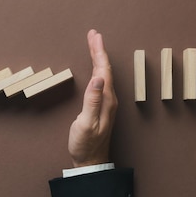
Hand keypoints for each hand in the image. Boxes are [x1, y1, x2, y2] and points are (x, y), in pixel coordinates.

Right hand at [68, 30, 117, 166]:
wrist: (90, 161)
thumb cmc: (86, 144)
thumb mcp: (86, 123)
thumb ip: (92, 101)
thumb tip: (98, 78)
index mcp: (106, 100)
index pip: (103, 70)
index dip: (98, 52)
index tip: (94, 36)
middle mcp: (109, 99)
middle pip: (105, 69)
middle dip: (99, 50)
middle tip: (93, 34)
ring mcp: (107, 103)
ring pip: (103, 74)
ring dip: (98, 58)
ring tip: (94, 44)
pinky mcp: (101, 106)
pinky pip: (101, 81)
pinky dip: (97, 69)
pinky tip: (95, 68)